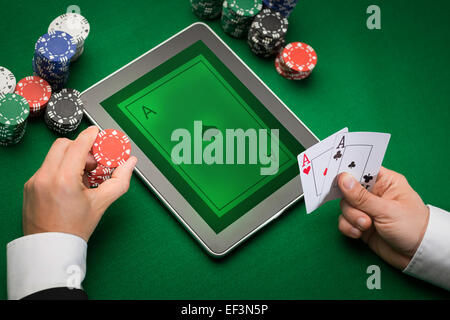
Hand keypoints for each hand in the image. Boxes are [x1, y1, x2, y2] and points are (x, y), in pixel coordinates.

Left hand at [22, 126, 137, 241]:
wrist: (51, 249)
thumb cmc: (74, 230)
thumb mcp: (101, 203)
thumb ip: (119, 180)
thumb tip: (130, 163)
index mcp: (64, 180)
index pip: (78, 145)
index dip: (90, 135)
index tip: (99, 134)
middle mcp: (45, 177)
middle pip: (64, 145)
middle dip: (81, 148)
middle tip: (93, 163)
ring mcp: (34, 181)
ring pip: (54, 155)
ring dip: (70, 158)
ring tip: (82, 177)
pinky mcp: (30, 186)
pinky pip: (47, 167)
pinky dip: (60, 169)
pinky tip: (70, 185)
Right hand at [337, 167, 428, 269]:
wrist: (417, 255)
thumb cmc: (412, 227)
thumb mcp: (387, 210)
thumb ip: (362, 196)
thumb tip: (343, 178)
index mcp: (385, 182)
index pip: (362, 170)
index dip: (349, 173)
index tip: (338, 179)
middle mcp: (374, 194)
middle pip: (348, 190)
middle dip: (352, 204)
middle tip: (364, 215)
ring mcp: (366, 209)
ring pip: (345, 207)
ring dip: (352, 218)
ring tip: (366, 226)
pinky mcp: (360, 224)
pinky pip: (344, 221)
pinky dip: (348, 227)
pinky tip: (359, 233)